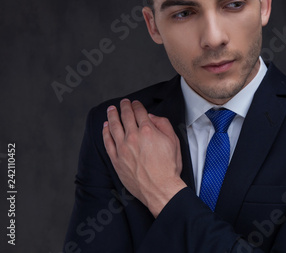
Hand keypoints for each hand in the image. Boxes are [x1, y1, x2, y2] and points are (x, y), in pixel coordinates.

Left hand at [102, 98, 186, 216]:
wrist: (160, 188)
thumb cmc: (169, 167)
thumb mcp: (174, 141)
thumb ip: (163, 125)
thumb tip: (152, 117)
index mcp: (148, 130)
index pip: (139, 112)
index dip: (137, 105)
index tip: (135, 103)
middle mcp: (133, 137)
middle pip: (125, 116)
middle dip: (124, 106)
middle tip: (123, 102)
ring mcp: (122, 148)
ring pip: (113, 126)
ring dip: (112, 115)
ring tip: (111, 109)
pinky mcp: (116, 159)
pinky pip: (107, 142)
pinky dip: (105, 132)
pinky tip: (105, 126)